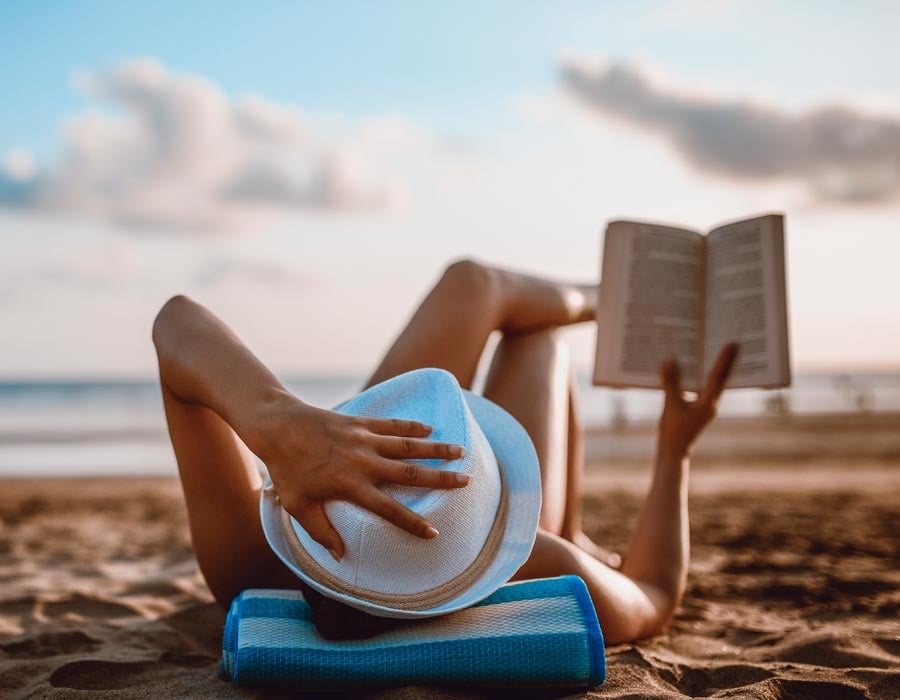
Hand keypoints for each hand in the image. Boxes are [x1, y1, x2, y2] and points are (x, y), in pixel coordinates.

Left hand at [251, 395, 469, 559]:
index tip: (434, 533)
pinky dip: (412, 426)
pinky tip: (430, 428)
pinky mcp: (360, 422)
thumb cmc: (286, 469)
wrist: (277, 427)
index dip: (413, 523)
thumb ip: (321, 532)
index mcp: (351, 486)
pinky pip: (392, 424)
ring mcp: (364, 440)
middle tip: (466, 482)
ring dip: (436, 448)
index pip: (389, 510)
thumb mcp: (298, 506)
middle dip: (441, 479)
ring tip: (460, 451)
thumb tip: (341, 557)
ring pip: (408, 445)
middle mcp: (364, 463)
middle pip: (410, 474)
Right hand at [658, 344, 738, 456]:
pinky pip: (701, 389)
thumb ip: (671, 382)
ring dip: (714, 370)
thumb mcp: (671, 404)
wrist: (673, 452)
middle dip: (725, 362)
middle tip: (733, 344)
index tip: (733, 344)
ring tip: (716, 353)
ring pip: (712, 384)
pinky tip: (694, 372)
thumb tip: (669, 360)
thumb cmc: (673, 431)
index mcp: (708, 403)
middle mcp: (710, 404)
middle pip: (720, 379)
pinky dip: (700, 379)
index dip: (724, 360)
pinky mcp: (697, 411)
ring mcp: (704, 408)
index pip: (718, 377)